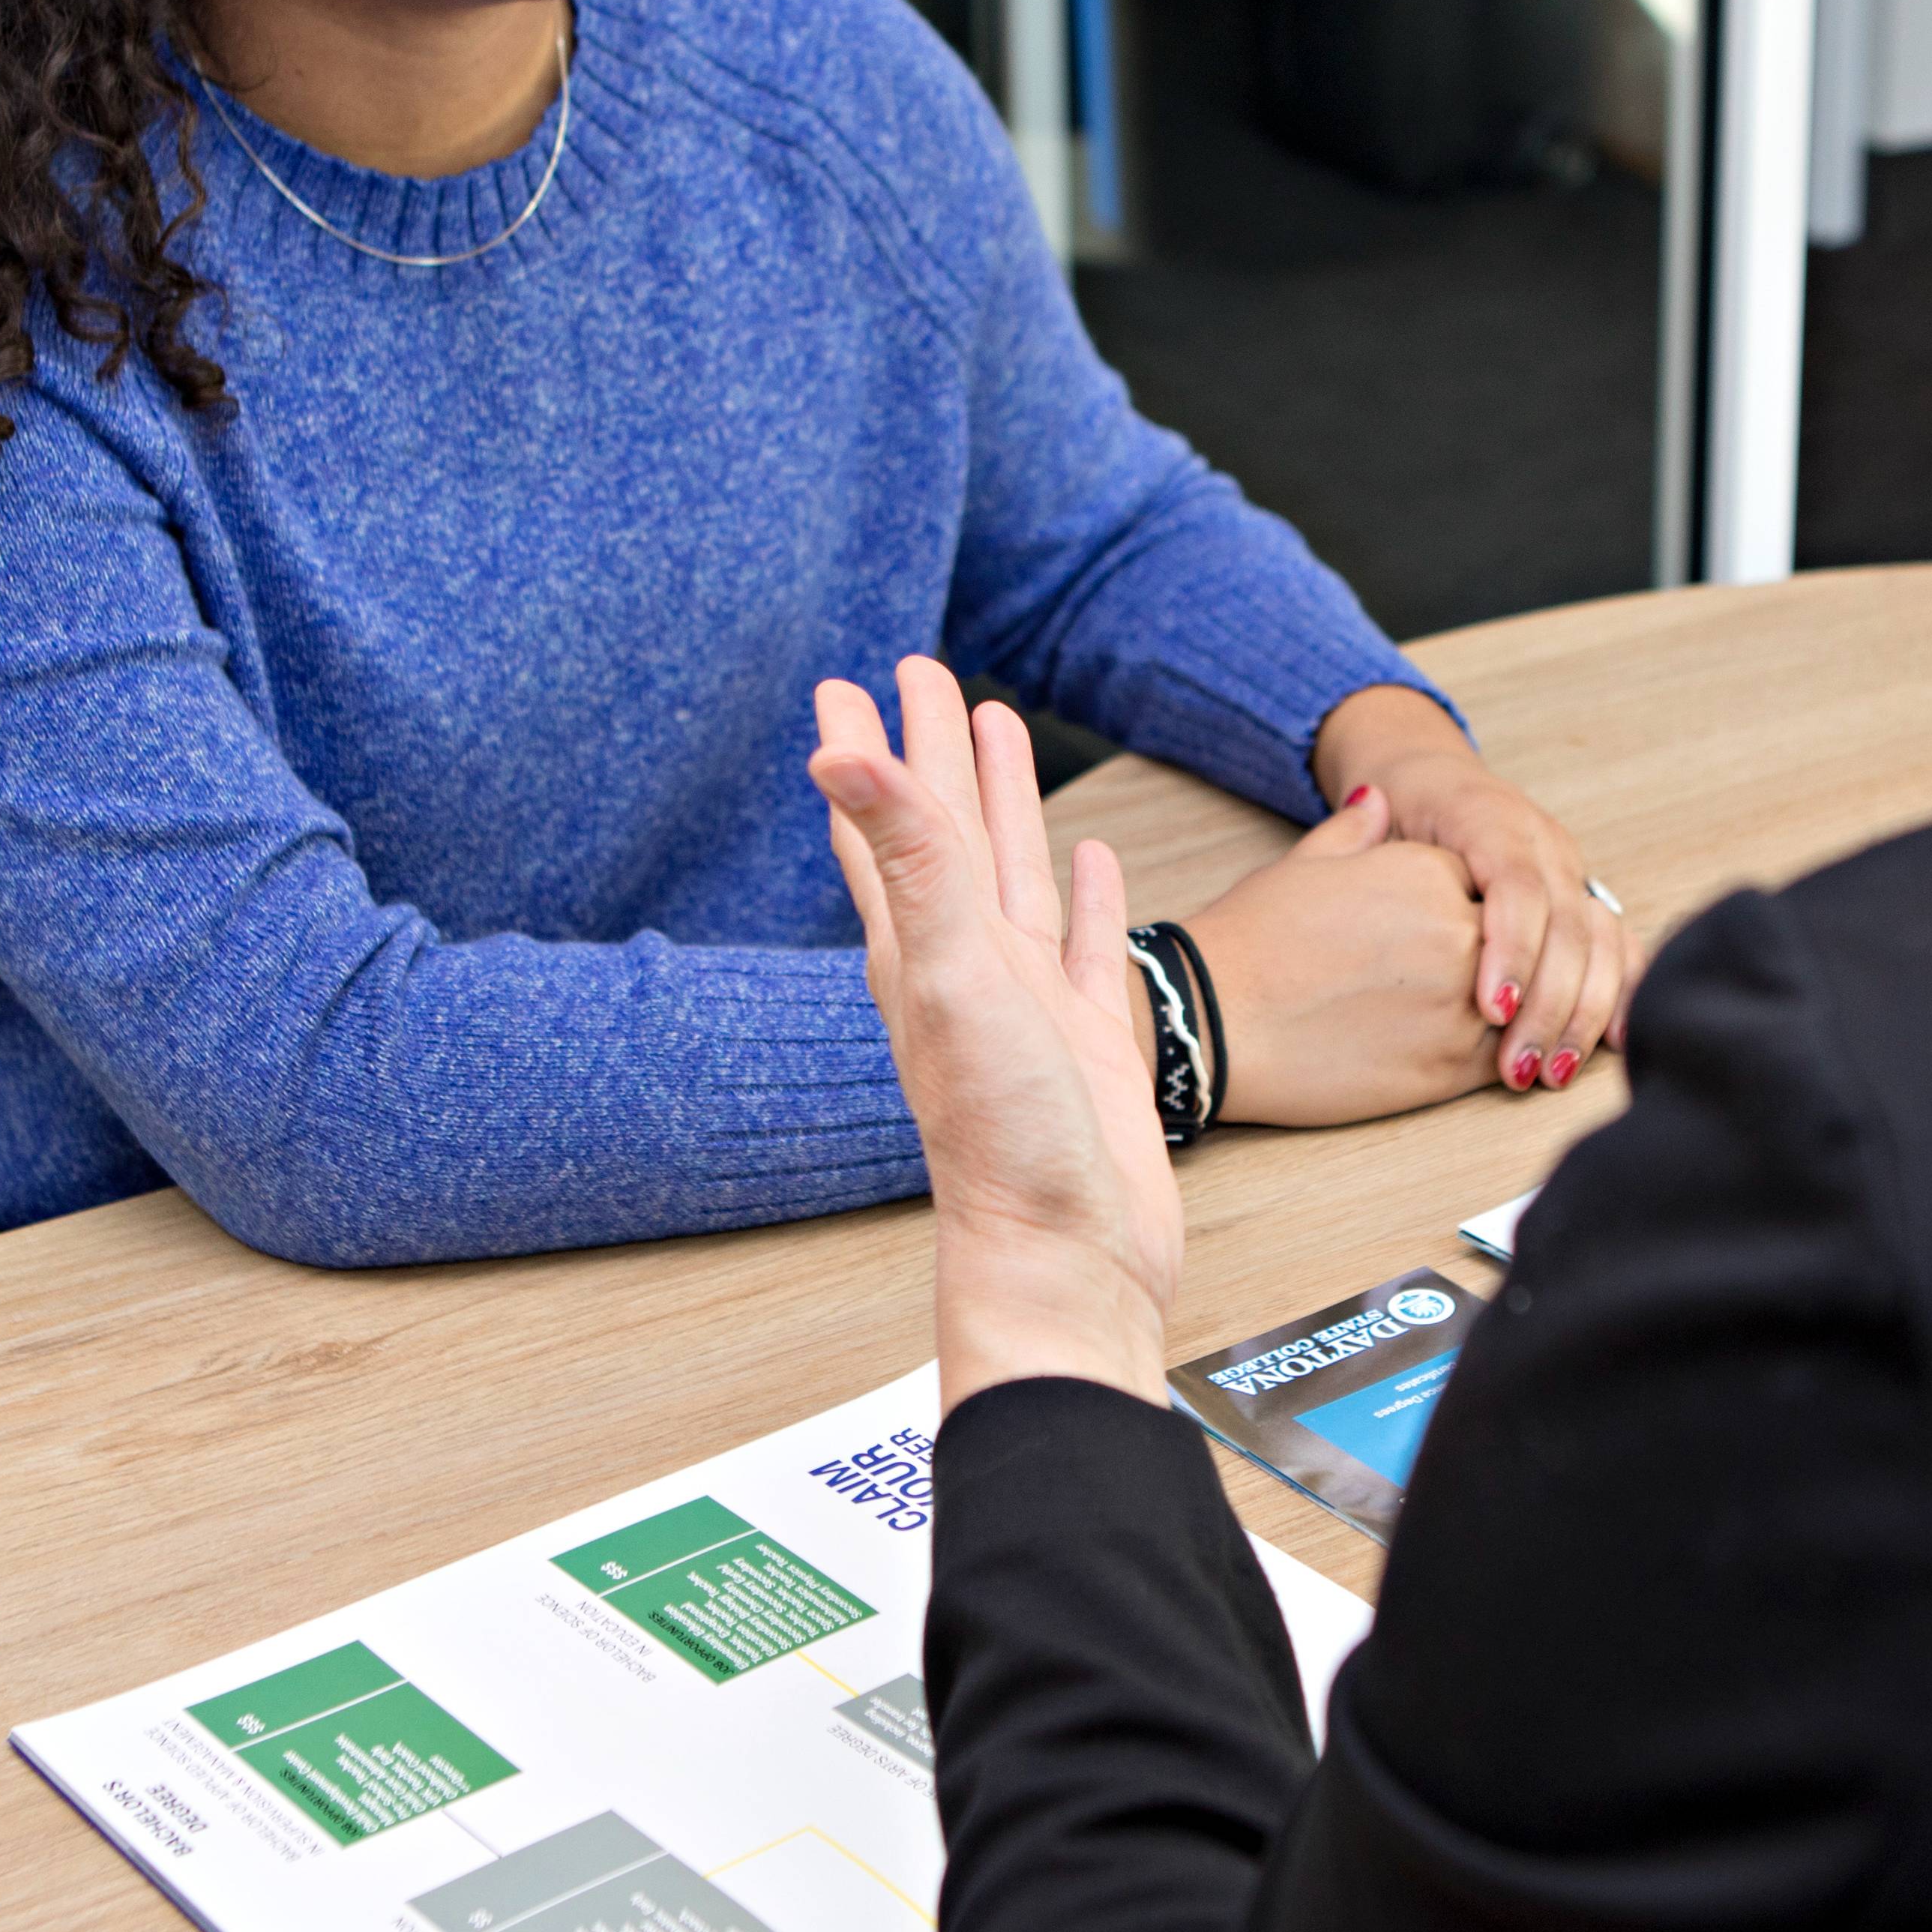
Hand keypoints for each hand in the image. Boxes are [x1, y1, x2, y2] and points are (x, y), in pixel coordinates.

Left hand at [811, 658, 1176, 1407]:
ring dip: (1004, 803)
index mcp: (920, 951)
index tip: (851, 680)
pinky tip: (1092, 861)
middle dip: (932, 752)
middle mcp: (966, 969)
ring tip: (1002, 731)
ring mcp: (1027, 1005)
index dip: (870, 750)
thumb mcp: (952, 976)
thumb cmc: (1006, 1138)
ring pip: (1009, 875)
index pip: (887, 823)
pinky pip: (1082, 943)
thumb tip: (840, 751)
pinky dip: (1086, 894)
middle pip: (943, 832)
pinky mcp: (1088, 1041)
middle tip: (923, 673)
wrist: (1070, 1259)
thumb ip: (912, 859)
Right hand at [1183, 781, 1500, 1124]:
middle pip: (1518, 942)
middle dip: (1503, 960)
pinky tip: (1465, 1054)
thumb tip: (1378, 801)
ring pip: (1523, 1002)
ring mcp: (1464, 1001)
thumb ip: (1357, 832)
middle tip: (1480, 980)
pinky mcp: (1454, 1067)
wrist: (1215, 1019)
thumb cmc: (1252, 939)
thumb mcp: (1306, 864)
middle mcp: (1460, 930)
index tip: (1445, 932)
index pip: (1492, 885)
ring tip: (1476, 1021)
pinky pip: (1506, 1056)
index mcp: (1431, 869)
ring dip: (1511, 1011)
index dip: (1475, 909)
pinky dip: (1501, 1055)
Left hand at [1314, 684, 1639, 1093]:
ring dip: (1583, 1012)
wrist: (1432, 785)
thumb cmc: (1396, 814)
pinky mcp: (1584, 899)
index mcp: (1490, 818)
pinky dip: (1622, 993)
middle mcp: (1544, 843)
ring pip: (1602, 939)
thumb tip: (1371, 810)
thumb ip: (1367, 829)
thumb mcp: (1374, 815)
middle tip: (1518, 1068)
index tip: (1492, 1010)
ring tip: (1550, 1073)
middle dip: (1549, 1003)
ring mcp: (1571, 871)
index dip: (1512, 948)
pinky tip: (1615, 1043)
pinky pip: (1619, 945)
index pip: (1517, 884)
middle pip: (1566, 923)